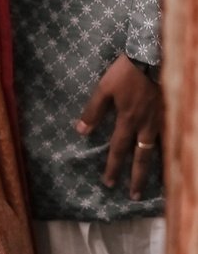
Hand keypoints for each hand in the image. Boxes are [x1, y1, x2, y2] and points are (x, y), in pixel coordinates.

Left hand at [76, 53, 161, 199]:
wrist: (155, 57)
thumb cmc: (127, 72)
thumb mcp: (104, 88)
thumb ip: (93, 110)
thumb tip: (80, 131)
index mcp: (128, 121)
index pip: (118, 150)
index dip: (113, 167)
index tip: (109, 183)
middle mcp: (147, 126)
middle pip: (141, 158)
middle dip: (136, 178)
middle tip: (133, 196)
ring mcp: (163, 122)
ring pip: (160, 151)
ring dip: (155, 169)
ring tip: (155, 185)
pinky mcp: (172, 115)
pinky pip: (172, 138)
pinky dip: (171, 152)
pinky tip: (172, 160)